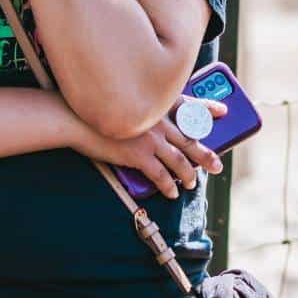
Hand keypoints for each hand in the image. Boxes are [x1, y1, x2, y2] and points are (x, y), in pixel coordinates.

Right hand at [80, 97, 225, 197]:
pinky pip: (160, 174)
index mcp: (155, 105)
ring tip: (192, 184)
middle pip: (190, 139)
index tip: (222, 111)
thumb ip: (141, 112)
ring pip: (179, 160)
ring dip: (188, 175)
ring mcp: (150, 138)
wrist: (75, 120)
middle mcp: (158, 121)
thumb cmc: (95, 112)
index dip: (207, 108)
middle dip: (206, 154)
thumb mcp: (123, 104)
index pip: (188, 105)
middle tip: (217, 166)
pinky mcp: (138, 155)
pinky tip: (172, 193)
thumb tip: (151, 127)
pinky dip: (169, 185)